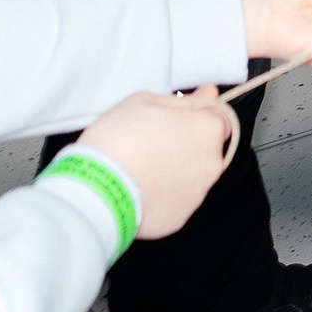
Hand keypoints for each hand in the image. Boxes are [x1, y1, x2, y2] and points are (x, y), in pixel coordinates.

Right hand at [75, 90, 236, 238]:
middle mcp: (212, 163)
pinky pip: (176, 201)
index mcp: (208, 130)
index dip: (196, 118)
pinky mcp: (180, 218)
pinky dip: (163, 196)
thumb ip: (183, 100)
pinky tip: (140, 190)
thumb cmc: (116, 142)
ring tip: (141, 169)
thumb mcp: (144, 102)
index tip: (175, 121)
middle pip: (206, 149)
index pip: (218, 119)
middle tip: (152, 145)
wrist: (93, 192)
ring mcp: (197, 194)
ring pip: (192, 176)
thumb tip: (209, 94)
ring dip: (175, 171)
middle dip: (185, 145)